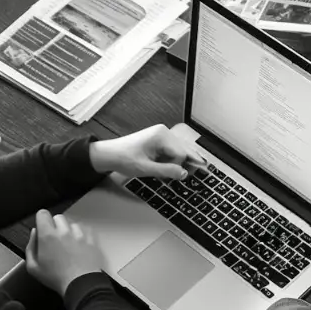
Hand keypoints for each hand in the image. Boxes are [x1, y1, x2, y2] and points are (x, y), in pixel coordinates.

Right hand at [26, 209, 107, 293]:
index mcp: (48, 236)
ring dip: (69, 231)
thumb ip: (30, 246)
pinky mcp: (91, 240)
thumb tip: (34, 233)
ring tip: (68, 245)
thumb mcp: (33, 267)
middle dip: (55, 225)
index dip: (41, 219)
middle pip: (58, 217)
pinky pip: (86, 230)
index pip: (43, 214)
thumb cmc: (57, 278)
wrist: (80, 284)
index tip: (42, 226)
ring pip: (72, 224)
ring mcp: (79, 235)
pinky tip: (78, 246)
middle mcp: (64, 232)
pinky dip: (82, 236)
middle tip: (54, 239)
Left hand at [90, 125, 205, 179]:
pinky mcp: (159, 141)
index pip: (180, 153)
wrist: (109, 155)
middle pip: (184, 150)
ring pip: (180, 151)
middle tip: (201, 172)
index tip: (174, 176)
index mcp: (161, 135)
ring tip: (185, 172)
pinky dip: (173, 160)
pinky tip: (172, 168)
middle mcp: (164, 132)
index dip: (178, 167)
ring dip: (179, 162)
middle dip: (187, 163)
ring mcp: (162, 136)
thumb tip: (184, 173)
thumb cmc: (123, 158)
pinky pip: (173, 151)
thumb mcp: (145, 168)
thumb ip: (166, 171)